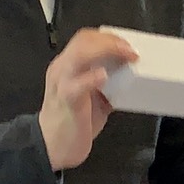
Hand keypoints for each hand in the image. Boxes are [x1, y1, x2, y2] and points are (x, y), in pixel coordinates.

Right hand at [40, 27, 136, 170]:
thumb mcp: (93, 96)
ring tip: (125, 56)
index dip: (108, 37)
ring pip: (79, 55)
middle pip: (83, 41)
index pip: (86, 39)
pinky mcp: (67, 101)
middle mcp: (63, 69)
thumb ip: (108, 83)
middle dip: (111, 41)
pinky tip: (103, 76)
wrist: (52, 146)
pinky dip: (91, 78)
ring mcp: (62, 83)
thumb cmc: (73, 121)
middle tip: (131, 50)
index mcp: (68, 66)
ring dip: (105, 51)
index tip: (128, 44)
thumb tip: (131, 76)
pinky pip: (76, 85)